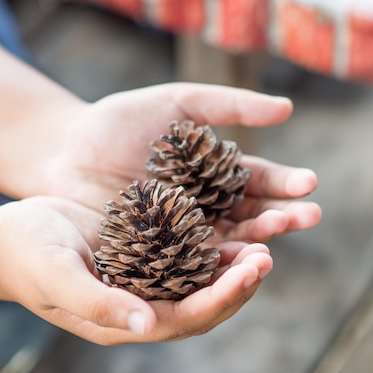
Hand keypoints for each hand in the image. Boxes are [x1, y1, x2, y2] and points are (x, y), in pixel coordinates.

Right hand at [0, 196, 275, 343]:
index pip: (187, 317)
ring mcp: (145, 278)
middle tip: (266, 254)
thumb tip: (146, 326)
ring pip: (201, 278)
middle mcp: (142, 304)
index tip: (251, 271)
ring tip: (263, 239)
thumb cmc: (26, 257)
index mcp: (125, 320)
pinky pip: (187, 252)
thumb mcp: (57, 277)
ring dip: (232, 263)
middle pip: (203, 302)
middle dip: (238, 283)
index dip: (222, 297)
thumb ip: (98, 303)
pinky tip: (231, 220)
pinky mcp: (144, 252)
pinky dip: (211, 242)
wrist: (8, 238)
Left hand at [41, 83, 320, 242]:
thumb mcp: (177, 103)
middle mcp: (205, 209)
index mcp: (215, 175)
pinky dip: (213, 268)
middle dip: (281, 218)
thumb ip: (229, 105)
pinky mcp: (157, 259)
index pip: (259, 182)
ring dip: (254, 247)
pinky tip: (233, 267)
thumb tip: (287, 108)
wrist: (64, 150)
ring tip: (276, 244)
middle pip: (251, 218)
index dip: (284, 184)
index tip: (308, 184)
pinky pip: (189, 265)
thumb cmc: (118, 124)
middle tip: (308, 216)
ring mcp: (182, 237)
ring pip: (226, 246)